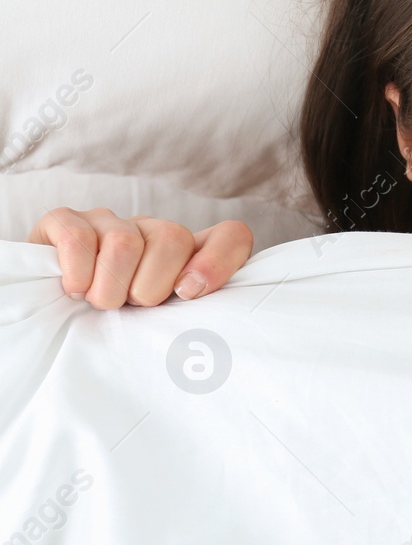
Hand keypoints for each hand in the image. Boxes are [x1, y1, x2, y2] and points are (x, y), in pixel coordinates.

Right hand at [27, 208, 253, 309]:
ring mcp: (108, 221)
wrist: (47, 312)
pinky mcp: (65, 220)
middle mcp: (150, 230)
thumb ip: (191, 315)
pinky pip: (78, 237)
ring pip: (125, 242)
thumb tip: (204, 316)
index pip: (230, 236)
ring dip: (110, 287)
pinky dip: (79, 272)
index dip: (219, 261)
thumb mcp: (160, 324)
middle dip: (149, 286)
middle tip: (130, 306)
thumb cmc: (114, 324)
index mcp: (185, 253)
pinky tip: (75, 289)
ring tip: (99, 303)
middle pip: (173, 238)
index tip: (189, 293)